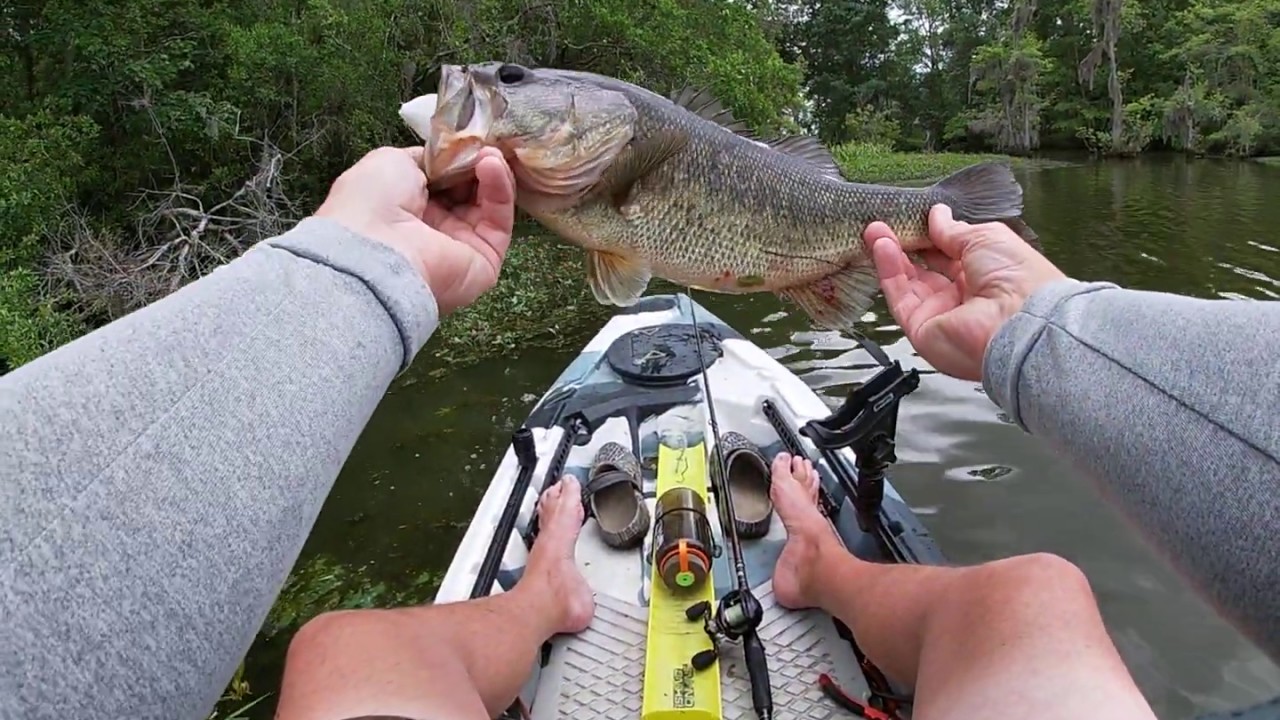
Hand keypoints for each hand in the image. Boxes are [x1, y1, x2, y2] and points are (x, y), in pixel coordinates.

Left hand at [315, 145, 515, 315]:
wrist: (376, 251)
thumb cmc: (372, 202)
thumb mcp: (392, 161)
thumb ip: (426, 158)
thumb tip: (450, 157)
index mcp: (407, 207)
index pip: (444, 179)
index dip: (457, 157)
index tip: (467, 138)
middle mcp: (434, 228)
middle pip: (469, 190)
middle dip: (477, 163)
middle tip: (482, 143)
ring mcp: (462, 246)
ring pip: (489, 204)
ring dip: (491, 172)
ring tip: (489, 152)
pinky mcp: (485, 261)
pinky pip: (499, 221)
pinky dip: (500, 190)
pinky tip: (491, 166)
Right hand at [862, 204, 1067, 380]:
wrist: (1018, 323)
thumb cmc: (1018, 279)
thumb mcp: (986, 238)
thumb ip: (954, 230)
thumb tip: (936, 216)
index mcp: (985, 276)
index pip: (950, 255)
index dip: (930, 236)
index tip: (913, 218)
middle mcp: (962, 298)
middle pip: (925, 270)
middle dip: (906, 244)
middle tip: (888, 222)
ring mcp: (941, 315)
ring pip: (908, 282)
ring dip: (891, 254)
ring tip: (875, 229)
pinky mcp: (921, 329)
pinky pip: (900, 297)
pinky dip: (889, 271)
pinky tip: (881, 246)